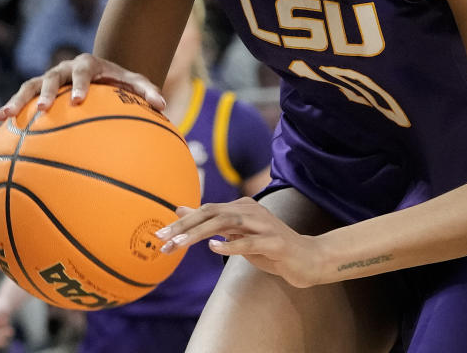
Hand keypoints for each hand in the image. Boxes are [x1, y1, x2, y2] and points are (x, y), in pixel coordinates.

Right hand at [0, 53, 165, 120]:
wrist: (100, 75)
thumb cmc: (119, 81)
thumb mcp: (135, 82)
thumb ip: (148, 91)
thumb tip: (164, 106)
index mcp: (89, 65)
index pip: (84, 72)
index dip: (81, 85)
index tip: (78, 101)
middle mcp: (65, 70)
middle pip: (52, 77)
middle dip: (46, 92)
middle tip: (43, 109)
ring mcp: (48, 79)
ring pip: (29, 87)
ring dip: (17, 100)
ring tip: (3, 116)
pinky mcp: (37, 91)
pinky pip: (19, 99)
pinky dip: (7, 107)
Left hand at [156, 198, 323, 287]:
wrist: (306, 259)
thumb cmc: (269, 247)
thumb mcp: (237, 235)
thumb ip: (212, 222)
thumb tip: (180, 210)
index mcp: (243, 207)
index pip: (207, 209)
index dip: (183, 221)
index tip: (160, 235)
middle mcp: (253, 211)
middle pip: (214, 212)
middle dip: (186, 226)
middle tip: (163, 239)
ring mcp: (266, 225)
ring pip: (229, 223)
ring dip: (201, 233)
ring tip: (181, 244)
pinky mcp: (276, 242)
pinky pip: (251, 242)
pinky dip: (232, 245)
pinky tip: (215, 248)